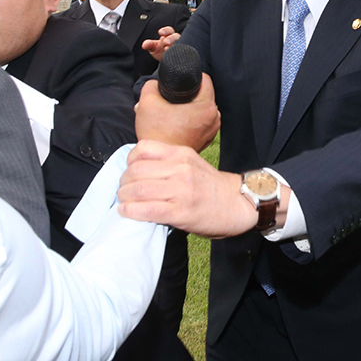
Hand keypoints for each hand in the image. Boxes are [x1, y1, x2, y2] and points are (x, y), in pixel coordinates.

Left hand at [117, 141, 255, 236]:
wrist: (238, 204)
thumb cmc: (211, 186)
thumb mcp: (191, 163)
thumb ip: (168, 162)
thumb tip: (137, 170)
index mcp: (181, 154)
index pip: (143, 149)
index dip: (129, 161)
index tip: (129, 172)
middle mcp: (180, 169)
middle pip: (136, 170)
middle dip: (123, 182)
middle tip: (123, 191)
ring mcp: (180, 190)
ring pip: (138, 189)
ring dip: (124, 197)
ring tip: (124, 202)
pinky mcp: (180, 212)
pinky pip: (147, 209)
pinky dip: (131, 211)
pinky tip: (127, 212)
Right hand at [135, 74, 220, 150]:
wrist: (158, 160)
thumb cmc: (156, 134)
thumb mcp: (147, 101)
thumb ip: (152, 84)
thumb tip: (156, 84)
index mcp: (207, 107)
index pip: (204, 79)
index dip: (189, 76)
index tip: (177, 83)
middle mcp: (214, 118)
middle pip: (202, 94)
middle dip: (187, 95)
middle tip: (170, 101)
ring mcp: (211, 131)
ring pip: (200, 108)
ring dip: (188, 108)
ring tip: (171, 114)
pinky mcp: (205, 140)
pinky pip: (200, 122)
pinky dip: (189, 120)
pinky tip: (175, 124)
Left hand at [142, 26, 179, 61]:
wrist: (166, 62)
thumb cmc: (160, 51)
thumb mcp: (153, 48)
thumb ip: (149, 45)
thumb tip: (144, 45)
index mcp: (169, 36)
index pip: (169, 30)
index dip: (166, 30)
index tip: (160, 32)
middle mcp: (176, 41)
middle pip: (176, 36)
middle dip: (171, 38)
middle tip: (166, 42)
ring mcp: (180, 47)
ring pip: (180, 44)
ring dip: (175, 46)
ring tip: (167, 50)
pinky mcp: (182, 55)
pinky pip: (182, 52)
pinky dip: (178, 53)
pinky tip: (173, 55)